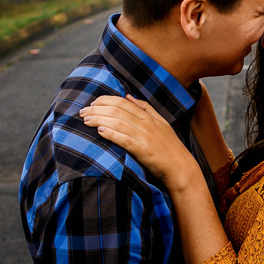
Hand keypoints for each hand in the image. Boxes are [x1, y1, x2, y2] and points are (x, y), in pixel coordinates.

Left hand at [80, 95, 199, 186]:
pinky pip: (125, 140)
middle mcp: (145, 124)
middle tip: (82, 112)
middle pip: (117, 110)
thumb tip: (128, 96)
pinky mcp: (143, 151)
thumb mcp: (160, 122)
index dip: (104, 100)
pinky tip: (100, 131)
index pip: (122, 102)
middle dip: (97, 109)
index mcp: (148, 116)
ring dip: (99, 119)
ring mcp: (145, 137)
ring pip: (118, 123)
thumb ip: (145, 108)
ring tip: (86, 121)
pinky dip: (112, 134)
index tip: (92, 104)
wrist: (180, 167)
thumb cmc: (169, 146)